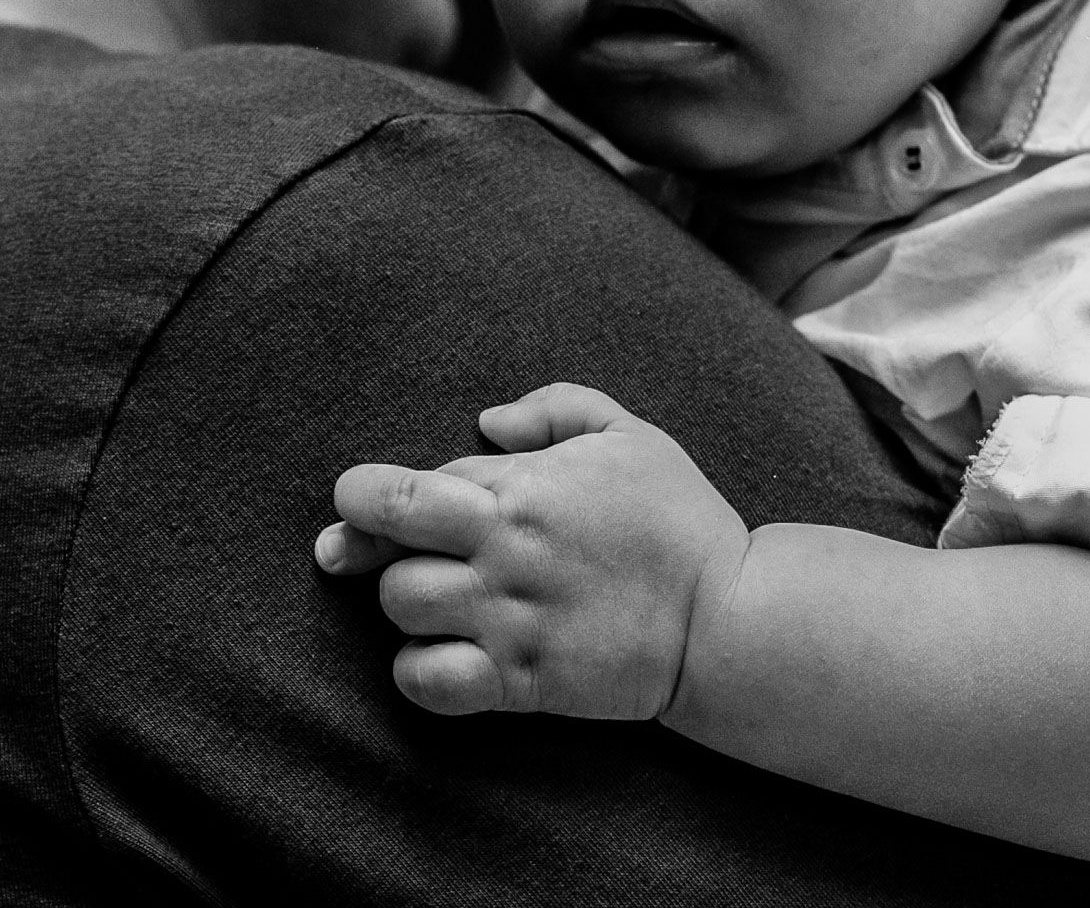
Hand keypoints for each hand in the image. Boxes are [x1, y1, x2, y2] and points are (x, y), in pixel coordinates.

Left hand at [316, 383, 750, 719]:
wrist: (729, 619)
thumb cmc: (678, 519)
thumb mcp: (629, 434)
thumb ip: (554, 407)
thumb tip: (484, 422)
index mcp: (522, 488)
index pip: (404, 486)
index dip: (367, 493)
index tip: (362, 501)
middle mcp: (505, 552)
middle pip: (383, 545)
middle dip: (360, 542)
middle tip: (361, 548)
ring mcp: (510, 620)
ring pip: (402, 607)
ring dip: (404, 602)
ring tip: (433, 598)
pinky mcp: (523, 681)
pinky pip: (429, 682)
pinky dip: (417, 671)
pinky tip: (440, 654)